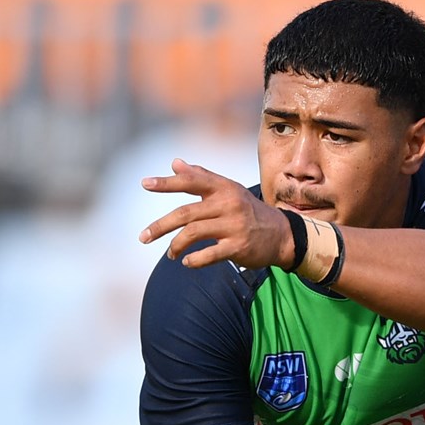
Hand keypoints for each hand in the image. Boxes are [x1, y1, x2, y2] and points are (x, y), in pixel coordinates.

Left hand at [139, 158, 291, 269]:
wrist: (281, 233)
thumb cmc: (247, 209)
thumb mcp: (228, 189)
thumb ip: (201, 176)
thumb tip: (175, 162)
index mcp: (223, 187)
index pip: (191, 181)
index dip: (167, 182)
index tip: (145, 183)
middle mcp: (228, 203)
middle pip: (185, 213)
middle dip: (160, 226)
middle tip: (143, 236)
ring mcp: (234, 225)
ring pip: (193, 233)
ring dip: (176, 246)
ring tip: (171, 254)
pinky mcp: (239, 246)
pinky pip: (209, 254)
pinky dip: (194, 260)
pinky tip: (187, 262)